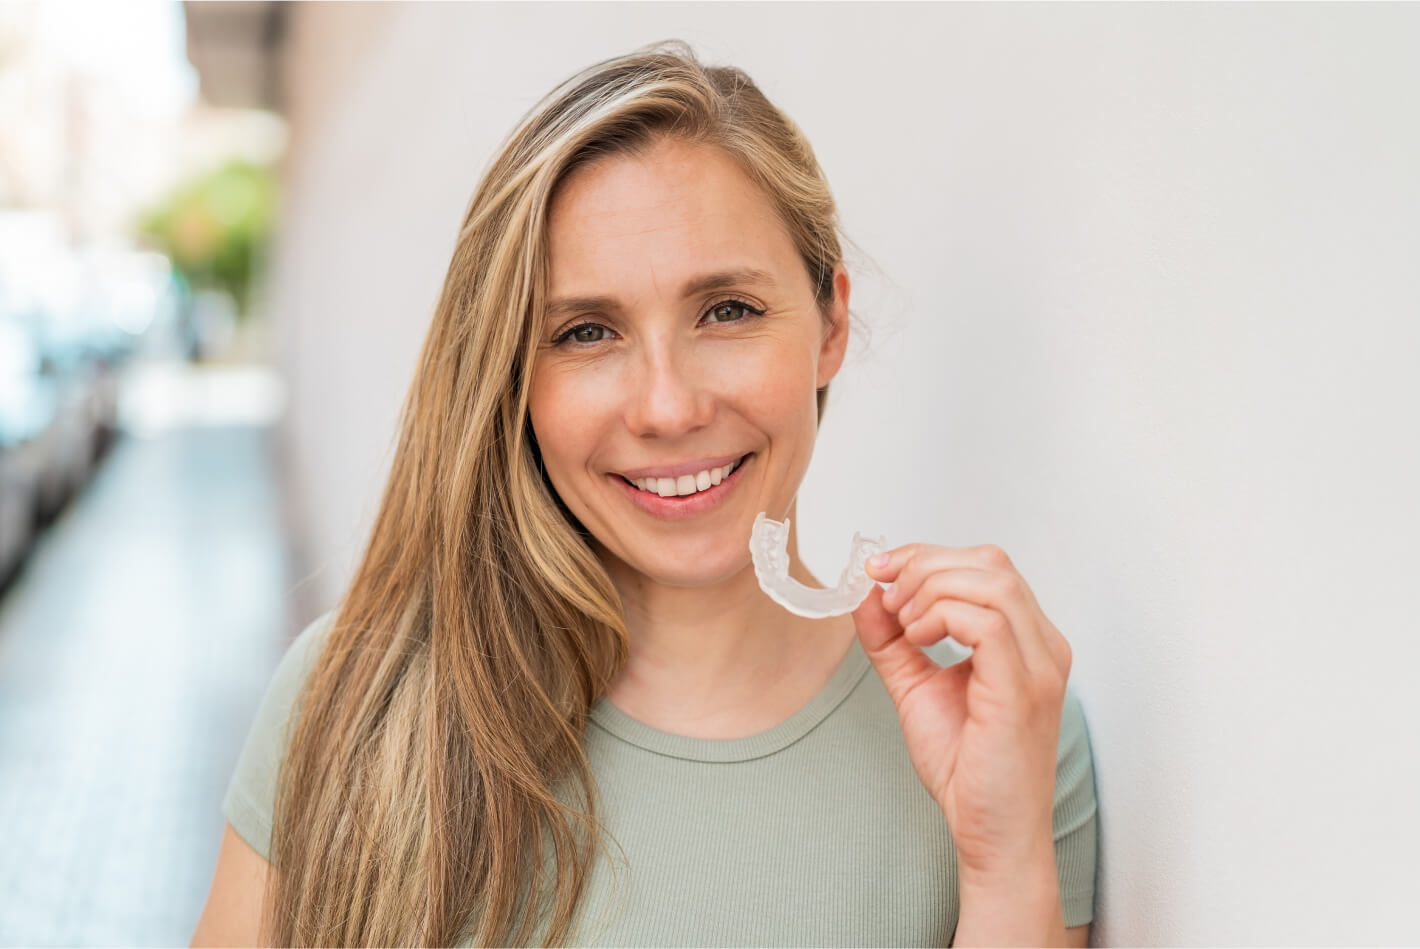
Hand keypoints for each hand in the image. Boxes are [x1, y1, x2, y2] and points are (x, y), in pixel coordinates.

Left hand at [852, 542, 1072, 878]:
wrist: (990, 834)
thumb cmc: (967, 768)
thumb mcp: (916, 687)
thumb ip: (892, 640)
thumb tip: (867, 593)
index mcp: (1027, 640)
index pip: (986, 566)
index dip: (927, 556)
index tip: (879, 570)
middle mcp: (1043, 646)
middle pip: (991, 563)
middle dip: (925, 565)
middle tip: (886, 594)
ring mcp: (1040, 666)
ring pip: (992, 583)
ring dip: (931, 590)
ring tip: (903, 624)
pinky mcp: (1023, 691)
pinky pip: (988, 623)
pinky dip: (942, 617)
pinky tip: (918, 640)